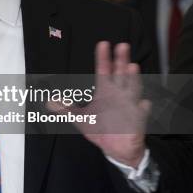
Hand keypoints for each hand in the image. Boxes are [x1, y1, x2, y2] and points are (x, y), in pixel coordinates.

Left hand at [49, 42, 150, 167]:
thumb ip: (66, 109)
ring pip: (133, 88)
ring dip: (133, 79)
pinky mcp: (137, 118)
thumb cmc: (101, 130)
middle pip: (120, 74)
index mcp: (105, 92)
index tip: (103, 44)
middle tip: (122, 46)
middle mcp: (118, 95)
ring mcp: (129, 105)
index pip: (104, 71)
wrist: (116, 148)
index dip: (103, 58)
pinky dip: (143, 108)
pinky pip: (141, 112)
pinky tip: (144, 103)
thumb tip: (49, 102)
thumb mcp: (81, 119)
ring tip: (132, 67)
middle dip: (121, 60)